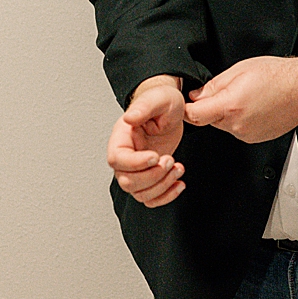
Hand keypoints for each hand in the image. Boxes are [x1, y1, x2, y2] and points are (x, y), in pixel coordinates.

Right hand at [107, 77, 185, 206]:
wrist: (173, 112)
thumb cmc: (163, 103)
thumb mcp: (158, 99)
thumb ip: (143, 107)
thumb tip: (129, 117)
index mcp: (120, 139)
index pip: (117, 160)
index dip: (136, 163)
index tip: (156, 155)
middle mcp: (125, 157)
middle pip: (127, 182)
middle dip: (153, 176)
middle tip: (171, 159)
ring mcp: (136, 171)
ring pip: (140, 194)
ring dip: (163, 186)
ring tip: (179, 168)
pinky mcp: (149, 179)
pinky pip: (151, 199)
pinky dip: (167, 196)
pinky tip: (180, 183)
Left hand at [183, 55, 297, 142]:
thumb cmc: (277, 76)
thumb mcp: (238, 70)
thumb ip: (213, 85)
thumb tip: (196, 96)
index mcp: (230, 106)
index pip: (194, 115)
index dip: (187, 107)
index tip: (188, 102)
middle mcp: (237, 125)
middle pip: (209, 120)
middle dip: (211, 107)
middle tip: (228, 91)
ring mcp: (247, 134)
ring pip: (224, 125)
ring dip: (227, 113)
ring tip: (245, 98)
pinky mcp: (255, 138)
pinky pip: (238, 130)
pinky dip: (240, 120)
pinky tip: (254, 107)